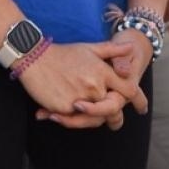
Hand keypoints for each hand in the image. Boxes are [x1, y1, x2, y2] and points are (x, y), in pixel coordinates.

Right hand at [35, 34, 153, 129]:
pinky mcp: (65, 108)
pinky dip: (71, 120)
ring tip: (82, 114)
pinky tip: (63, 114)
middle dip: (112, 115)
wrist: (34, 57)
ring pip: (95, 118)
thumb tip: (131, 46)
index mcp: (103, 72)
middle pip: (113, 109)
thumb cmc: (63, 53)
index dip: (134, 98)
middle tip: (112, 121)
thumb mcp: (89, 48)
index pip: (129, 90)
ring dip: (90, 118)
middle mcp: (95, 86)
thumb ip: (113, 50)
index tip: (135, 105)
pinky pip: (75, 120)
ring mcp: (80, 98)